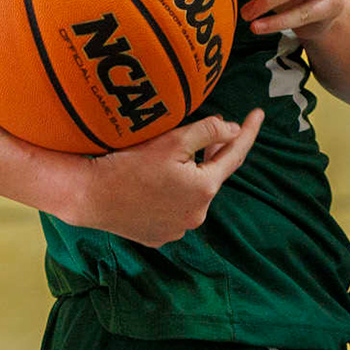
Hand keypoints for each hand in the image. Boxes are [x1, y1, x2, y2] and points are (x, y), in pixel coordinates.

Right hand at [69, 110, 263, 246]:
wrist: (90, 196)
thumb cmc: (129, 165)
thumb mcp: (172, 141)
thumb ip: (208, 132)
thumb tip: (233, 130)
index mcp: (204, 189)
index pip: (235, 155)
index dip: (248, 132)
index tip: (259, 114)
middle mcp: (197, 214)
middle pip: (211, 175)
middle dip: (213, 153)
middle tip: (214, 130)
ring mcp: (178, 229)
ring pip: (192, 193)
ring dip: (191, 174)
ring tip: (175, 155)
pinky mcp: (159, 236)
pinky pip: (174, 209)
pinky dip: (172, 193)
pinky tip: (155, 181)